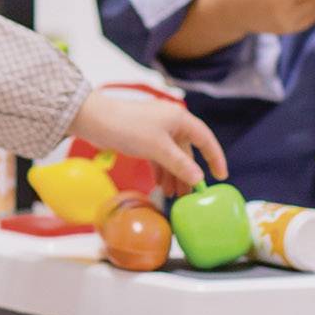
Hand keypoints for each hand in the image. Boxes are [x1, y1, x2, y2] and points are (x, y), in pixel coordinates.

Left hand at [71, 85, 227, 192]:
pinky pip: (159, 156)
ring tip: (173, 195)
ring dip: (174, 175)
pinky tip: (159, 185)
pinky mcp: (143, 138)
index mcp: (180, 119)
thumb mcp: (158, 149)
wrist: (94, 119)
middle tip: (190, 195)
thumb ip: (180, 164)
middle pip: (187, 151)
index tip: (221, 176)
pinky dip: (161, 170)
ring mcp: (157, 130)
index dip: (215, 158)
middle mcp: (171, 123)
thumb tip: (199, 179)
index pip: (206, 140)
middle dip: (188, 174)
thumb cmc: (127, 128)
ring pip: (172, 156)